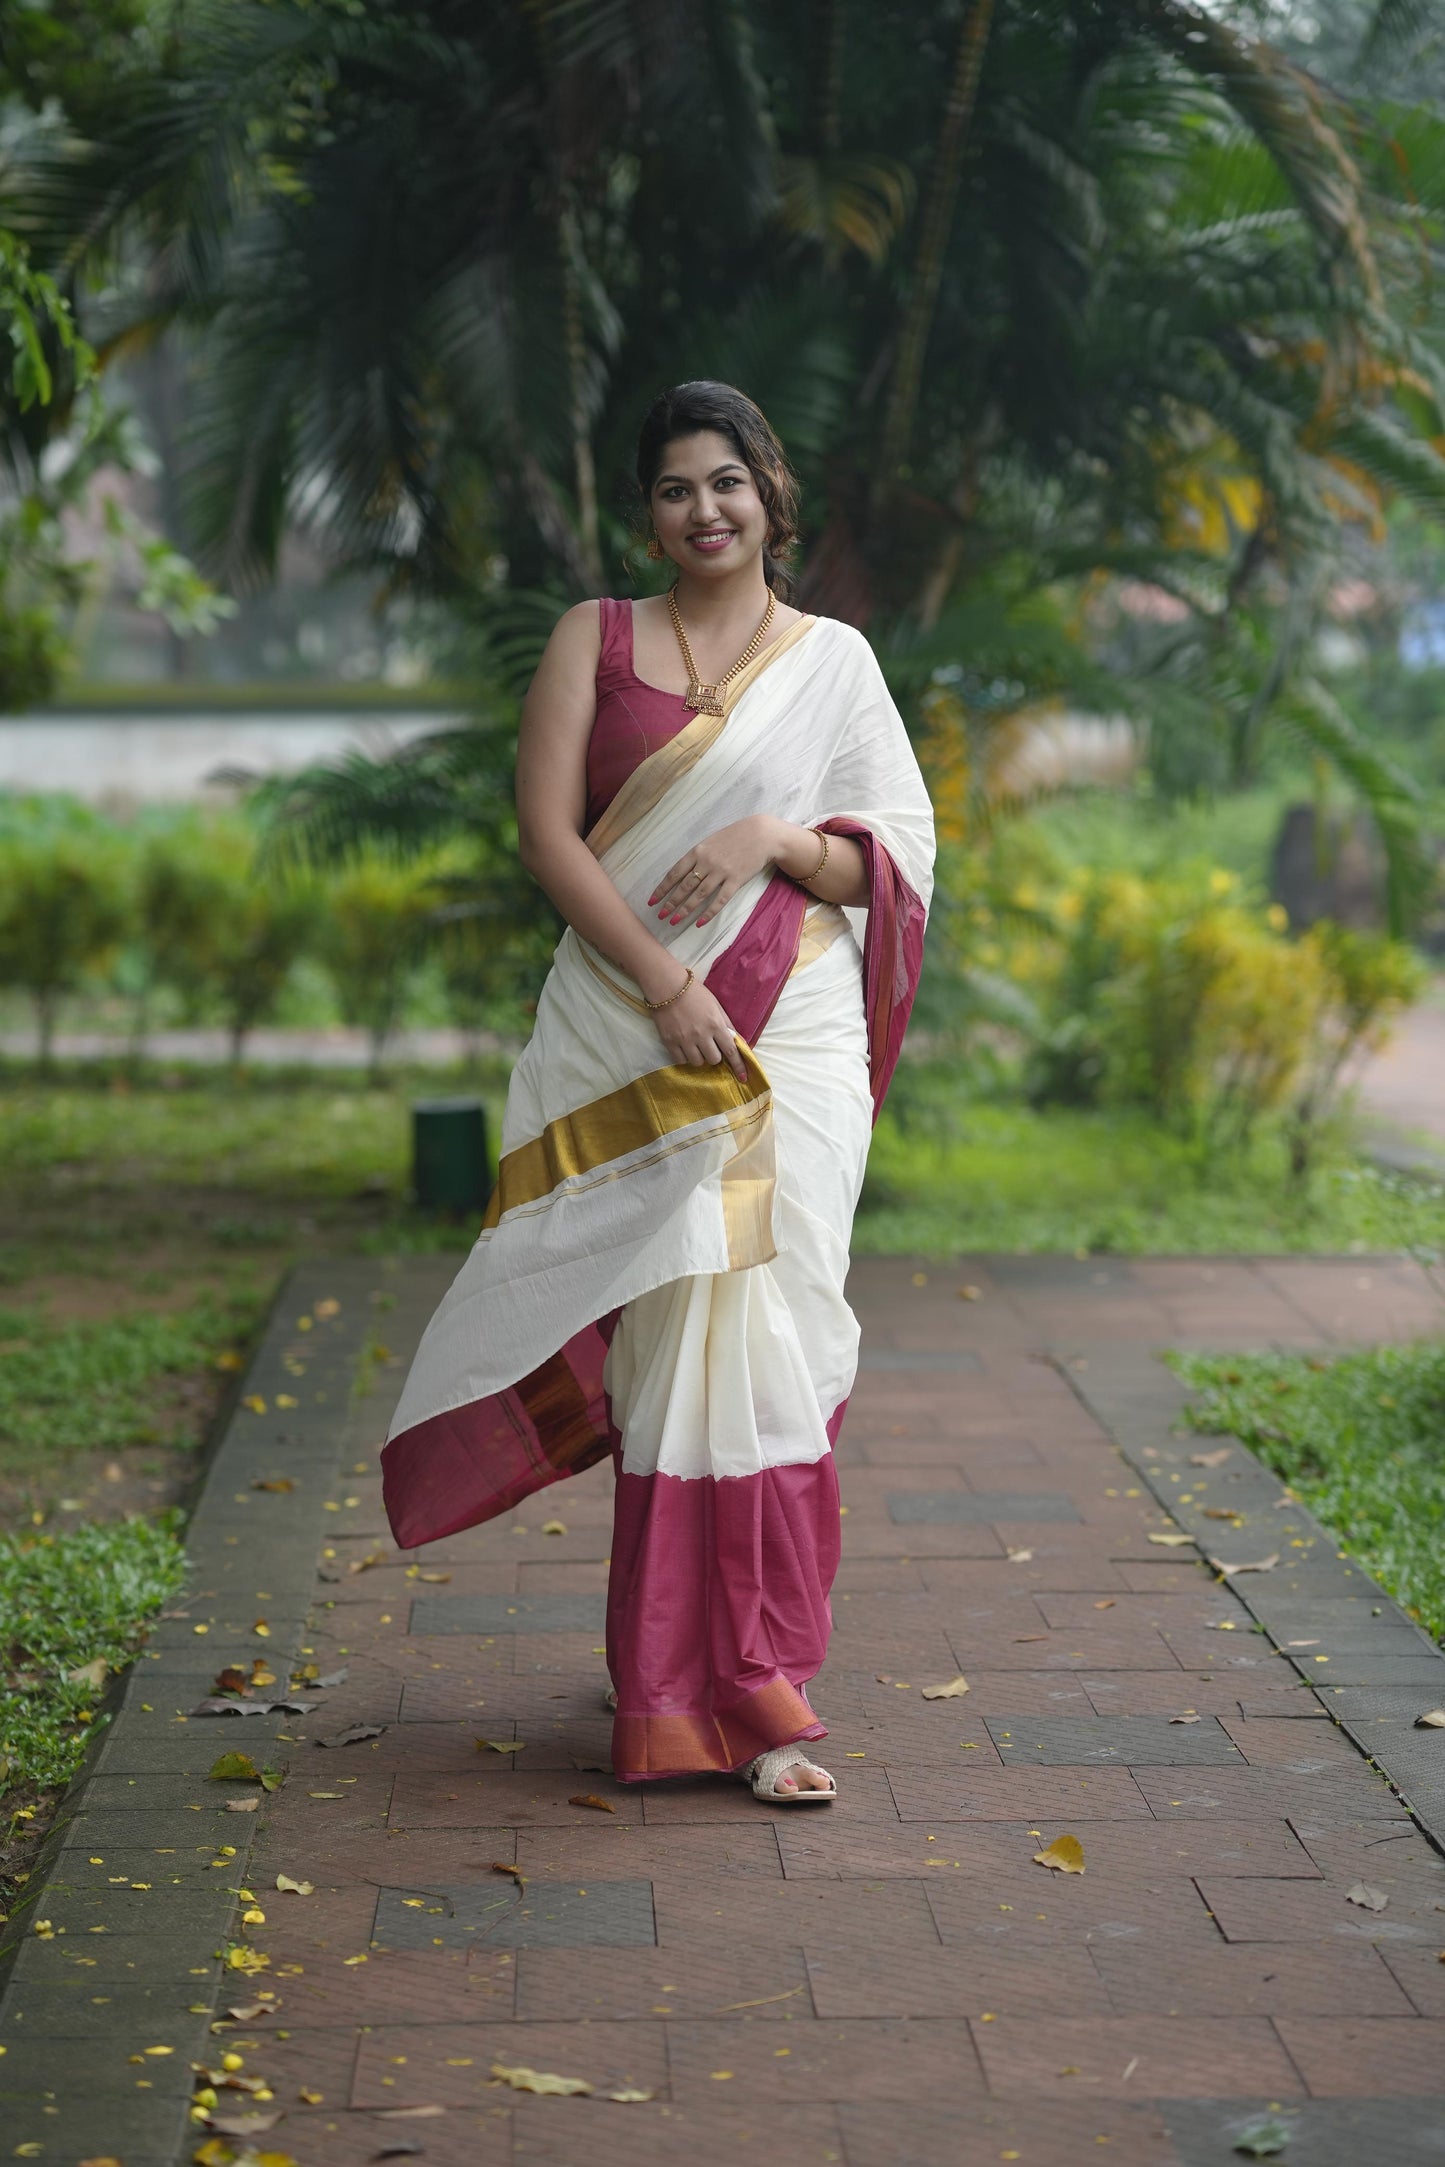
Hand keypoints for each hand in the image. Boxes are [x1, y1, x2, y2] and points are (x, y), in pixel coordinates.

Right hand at [647, 973, 747, 1078]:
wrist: (667, 986)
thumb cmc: (694, 993)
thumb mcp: (715, 1005)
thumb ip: (726, 1024)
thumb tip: (737, 1041)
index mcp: (715, 1024)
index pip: (731, 1050)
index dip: (738, 1065)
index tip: (743, 1077)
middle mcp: (701, 1035)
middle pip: (714, 1059)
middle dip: (715, 1055)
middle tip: (709, 1046)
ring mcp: (684, 1040)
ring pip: (698, 1062)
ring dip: (700, 1057)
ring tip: (695, 1046)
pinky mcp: (669, 1042)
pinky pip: (681, 1060)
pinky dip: (685, 1057)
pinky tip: (684, 1048)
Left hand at [649, 815, 779, 928]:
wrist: (762, 835)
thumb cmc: (735, 836)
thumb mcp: (711, 841)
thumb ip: (697, 856)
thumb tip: (683, 873)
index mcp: (697, 851)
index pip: (674, 873)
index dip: (662, 889)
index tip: (652, 901)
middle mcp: (706, 862)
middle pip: (684, 886)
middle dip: (670, 903)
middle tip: (661, 916)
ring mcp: (721, 872)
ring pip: (699, 895)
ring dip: (685, 910)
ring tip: (674, 921)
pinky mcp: (736, 880)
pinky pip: (719, 900)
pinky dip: (708, 913)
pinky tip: (699, 923)